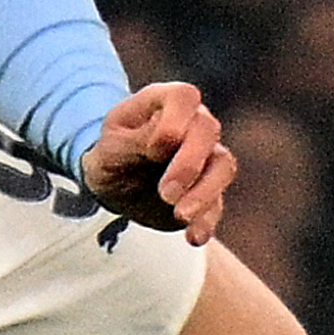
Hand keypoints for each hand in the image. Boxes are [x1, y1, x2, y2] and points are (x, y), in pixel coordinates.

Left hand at [80, 81, 232, 242]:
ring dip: (204, 193)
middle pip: (208, 131)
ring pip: (223, 166)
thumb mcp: (112, 145)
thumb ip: (139, 139)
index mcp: (165, 103)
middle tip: (166, 193)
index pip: (185, 97)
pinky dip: (207, 221)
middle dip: (189, 164)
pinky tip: (193, 237)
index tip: (154, 150)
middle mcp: (193, 125)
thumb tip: (169, 140)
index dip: (176, 120)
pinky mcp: (207, 190)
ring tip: (180, 216)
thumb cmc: (110, 153)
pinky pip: (217, 203)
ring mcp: (205, 157)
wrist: (112, 183)